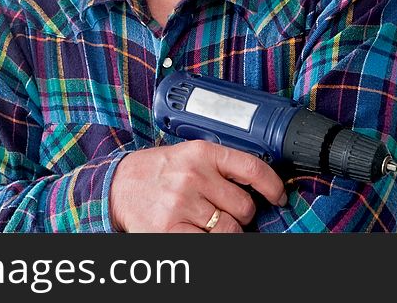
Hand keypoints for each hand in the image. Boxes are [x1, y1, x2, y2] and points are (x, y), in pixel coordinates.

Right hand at [108, 140, 287, 232]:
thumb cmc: (156, 172)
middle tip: (223, 212)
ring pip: (230, 230)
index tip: (279, 196)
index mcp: (201, 153)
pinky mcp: (170, 229)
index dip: (273, 185)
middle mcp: (193, 175)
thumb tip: (258, 189)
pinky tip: (200, 235)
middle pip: (244, 206)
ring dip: (226, 232)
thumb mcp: (188, 156)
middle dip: (240, 214)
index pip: (252, 168)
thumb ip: (219, 167)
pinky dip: (209, 242)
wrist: (117, 186)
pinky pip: (209, 245)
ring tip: (208, 225)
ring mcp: (182, 203)